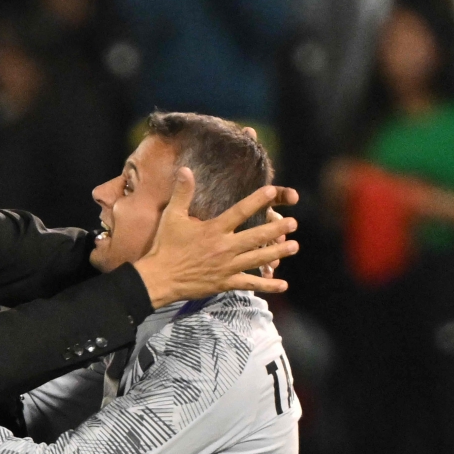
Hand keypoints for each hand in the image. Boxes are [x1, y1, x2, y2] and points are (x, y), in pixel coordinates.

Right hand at [133, 168, 298, 307]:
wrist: (159, 278)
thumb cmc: (164, 246)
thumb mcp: (171, 216)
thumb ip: (182, 193)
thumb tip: (185, 169)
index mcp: (214, 230)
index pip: (240, 211)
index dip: (257, 200)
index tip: (273, 191)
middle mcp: (224, 247)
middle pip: (256, 237)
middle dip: (277, 229)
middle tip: (293, 223)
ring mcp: (227, 267)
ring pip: (258, 259)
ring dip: (278, 252)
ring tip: (294, 246)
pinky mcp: (225, 282)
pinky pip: (250, 284)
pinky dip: (267, 284)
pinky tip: (283, 284)